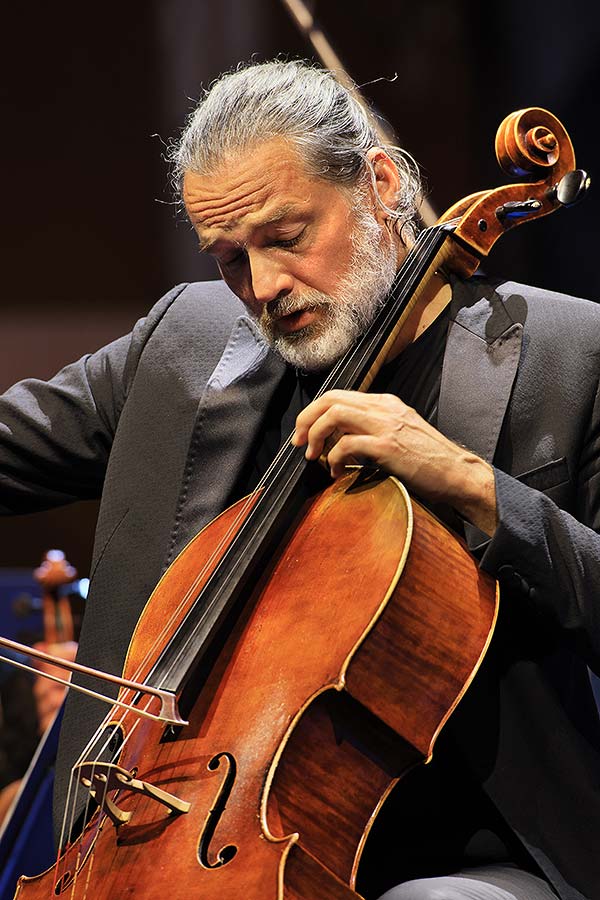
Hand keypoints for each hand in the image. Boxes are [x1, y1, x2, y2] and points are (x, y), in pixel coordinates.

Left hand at [292, 390, 497, 535]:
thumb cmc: (430, 461)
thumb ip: (373, 430)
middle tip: (298, 443)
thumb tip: (340, 441)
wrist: (459, 473)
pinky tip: (337, 473)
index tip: (304, 433)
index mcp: (386, 403)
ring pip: (334, 415)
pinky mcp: (388, 446)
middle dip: (306, 420)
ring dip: (315, 436)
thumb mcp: (401, 434)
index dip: (314, 412)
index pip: (338, 395)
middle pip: (330, 399)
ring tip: (313, 456)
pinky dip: (334, 459)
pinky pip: (346, 444)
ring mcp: (386, 425)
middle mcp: (384, 408)